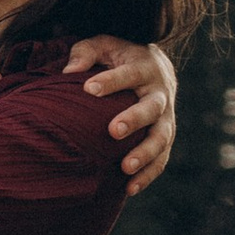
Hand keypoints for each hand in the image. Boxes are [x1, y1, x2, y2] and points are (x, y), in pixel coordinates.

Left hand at [65, 36, 176, 195]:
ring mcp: (166, 117)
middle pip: (151, 107)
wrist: (156, 67)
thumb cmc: (119, 57)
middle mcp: (160, 92)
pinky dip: (148, 175)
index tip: (88, 89)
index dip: (111, 81)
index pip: (129, 74)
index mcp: (145, 67)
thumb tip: (69, 71)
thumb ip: (85, 53)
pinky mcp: (166, 136)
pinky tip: (129, 189)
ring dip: (145, 153)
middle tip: (113, 131)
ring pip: (161, 137)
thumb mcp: (103, 45)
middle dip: (134, 119)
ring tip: (125, 168)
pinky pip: (162, 158)